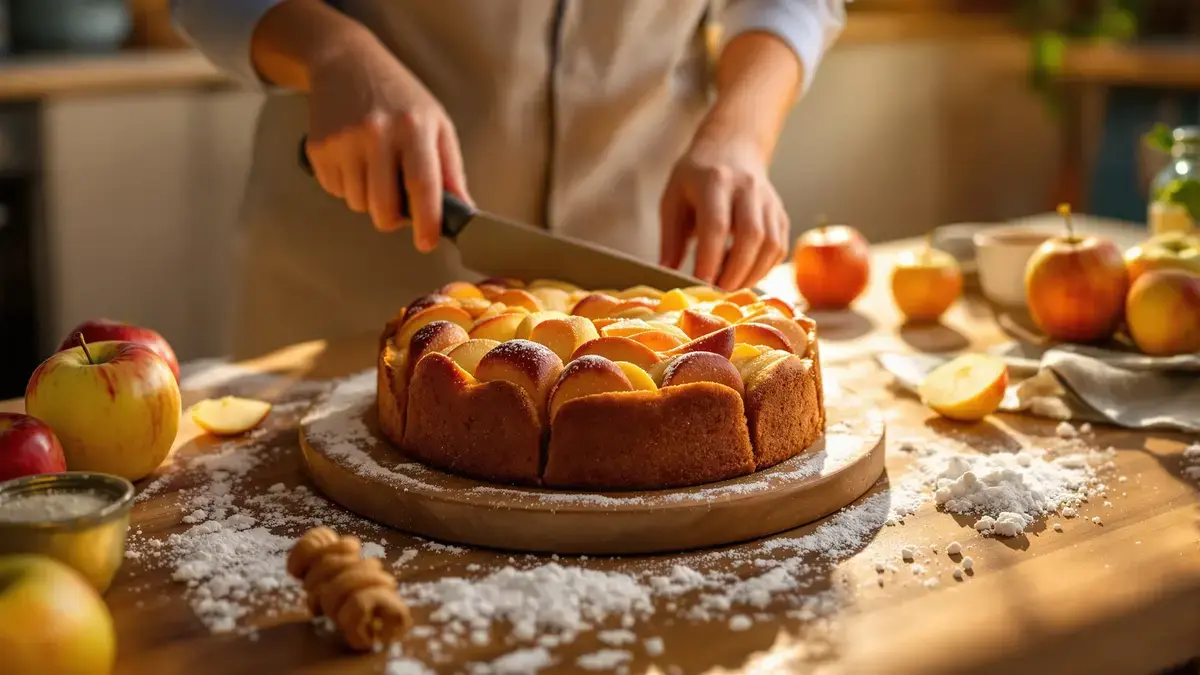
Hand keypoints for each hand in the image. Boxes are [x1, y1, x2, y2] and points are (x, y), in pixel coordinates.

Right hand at [303, 38, 469, 251]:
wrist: (347, 62)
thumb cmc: (401, 96)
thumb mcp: (436, 122)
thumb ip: (451, 170)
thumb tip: (463, 212)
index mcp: (413, 127)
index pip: (422, 185)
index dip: (426, 221)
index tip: (427, 243)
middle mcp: (376, 133)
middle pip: (384, 207)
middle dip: (393, 219)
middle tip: (399, 206)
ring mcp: (343, 140)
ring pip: (358, 204)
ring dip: (370, 200)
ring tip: (376, 169)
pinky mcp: (319, 147)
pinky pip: (336, 191)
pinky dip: (348, 186)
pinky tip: (355, 160)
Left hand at [660, 136, 789, 289]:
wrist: (732, 147)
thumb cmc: (695, 177)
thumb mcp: (673, 199)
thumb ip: (670, 237)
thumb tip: (667, 273)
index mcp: (714, 181)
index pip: (716, 225)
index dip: (709, 258)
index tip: (699, 283)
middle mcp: (747, 188)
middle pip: (751, 236)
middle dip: (734, 272)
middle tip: (716, 292)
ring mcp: (769, 200)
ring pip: (770, 244)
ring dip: (751, 274)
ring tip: (728, 287)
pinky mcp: (780, 213)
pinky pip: (778, 248)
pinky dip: (763, 269)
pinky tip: (743, 275)